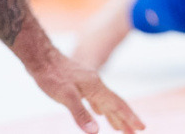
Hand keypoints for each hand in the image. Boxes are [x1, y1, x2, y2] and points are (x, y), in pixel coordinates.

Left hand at [29, 48, 143, 132]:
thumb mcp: (65, 96)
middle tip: (136, 132)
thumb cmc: (52, 76)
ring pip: (106, 102)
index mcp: (96, 88)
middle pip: (115, 104)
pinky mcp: (81, 84)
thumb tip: (96, 132)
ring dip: (114, 115)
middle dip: (126, 119)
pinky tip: (99, 113)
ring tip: (121, 128)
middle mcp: (97, 85)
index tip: (142, 128)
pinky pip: (97, 99)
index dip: (129, 118)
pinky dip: (102, 108)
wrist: (42, 58)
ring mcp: (90, 84)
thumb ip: (81, 114)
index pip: (117, 105)